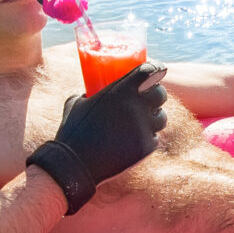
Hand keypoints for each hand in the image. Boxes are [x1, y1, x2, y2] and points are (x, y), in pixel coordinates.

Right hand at [27, 63, 168, 214]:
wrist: (76, 164)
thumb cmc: (72, 132)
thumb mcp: (75, 103)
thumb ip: (87, 93)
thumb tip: (90, 91)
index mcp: (120, 91)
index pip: (149, 71)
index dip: (156, 68)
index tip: (157, 70)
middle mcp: (135, 106)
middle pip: (160, 94)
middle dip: (157, 95)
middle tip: (150, 100)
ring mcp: (143, 127)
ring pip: (161, 118)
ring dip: (155, 118)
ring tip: (144, 122)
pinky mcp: (145, 147)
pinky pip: (154, 139)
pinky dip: (148, 139)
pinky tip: (138, 140)